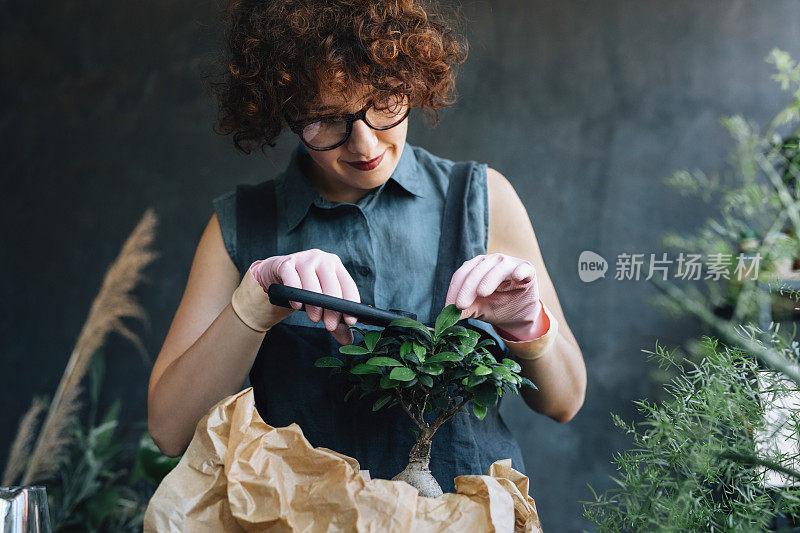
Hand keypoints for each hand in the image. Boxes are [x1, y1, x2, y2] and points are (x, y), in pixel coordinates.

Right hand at [236, 249, 360, 344]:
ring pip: (312, 284)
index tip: (350, 321)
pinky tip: (298, 306)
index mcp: (336, 265)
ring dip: (314, 305)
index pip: (348, 285)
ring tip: (315, 318)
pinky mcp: (287, 264)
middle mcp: (322, 259)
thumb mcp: (321, 301)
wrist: (279, 273)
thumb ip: (335, 319)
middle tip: (330, 326)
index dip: (351, 304)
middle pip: (332, 287)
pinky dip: (296, 295)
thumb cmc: (305, 287)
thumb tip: (348, 341)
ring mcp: (304, 259)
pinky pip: (292, 281)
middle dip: (332, 310)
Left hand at [444, 253, 545, 341]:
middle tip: (460, 305)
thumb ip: (464, 309)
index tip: (449, 307)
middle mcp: (491, 261)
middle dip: (467, 289)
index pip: (462, 274)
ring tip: (482, 293)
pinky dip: (519, 271)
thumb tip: (447, 313)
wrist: (519, 314)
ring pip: (497, 268)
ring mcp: (510, 264)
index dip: (454, 290)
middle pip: (476, 271)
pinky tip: (516, 277)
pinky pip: (523, 268)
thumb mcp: (478, 309)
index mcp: (476, 267)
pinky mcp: (527, 270)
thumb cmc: (496, 306)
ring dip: (488, 280)